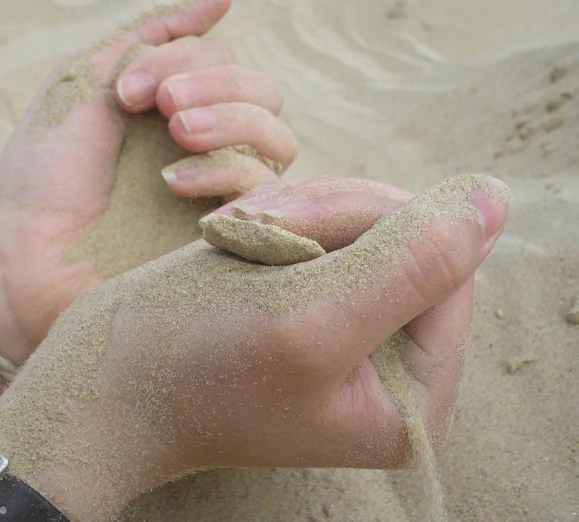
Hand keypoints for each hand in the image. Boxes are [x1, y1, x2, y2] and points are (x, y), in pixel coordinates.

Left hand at [0, 0, 294, 363]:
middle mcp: (208, 148)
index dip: (188, 61)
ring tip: (177, 136)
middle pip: (266, 96)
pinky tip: (172, 185)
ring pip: (279, 141)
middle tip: (163, 108)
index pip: (226, 63)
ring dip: (233, 123)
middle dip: (220, 86)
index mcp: (176, 108)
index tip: (128, 91)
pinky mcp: (226, 238)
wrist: (22, 253)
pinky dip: (224, 175)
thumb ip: (155, 34)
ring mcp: (220, 195)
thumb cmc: (44, 171)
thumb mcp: (90, 77)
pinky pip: (264, 195)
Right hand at [0, 174, 509, 521]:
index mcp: (412, 395)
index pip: (447, 268)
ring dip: (297, 214)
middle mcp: (389, 368)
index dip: (380, 223)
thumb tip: (494, 200)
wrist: (101, 383)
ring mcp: (347, 335)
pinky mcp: (306, 307)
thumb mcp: (310, 317)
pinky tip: (234, 241)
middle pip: (405, 241)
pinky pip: (320, 232)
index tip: (298, 226)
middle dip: (329, 216)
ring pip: (358, 226)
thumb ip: (414, 262)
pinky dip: (278, 220)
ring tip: (236, 237)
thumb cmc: (191, 362)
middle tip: (258, 228)